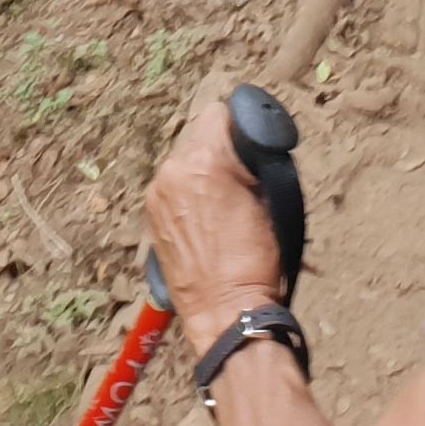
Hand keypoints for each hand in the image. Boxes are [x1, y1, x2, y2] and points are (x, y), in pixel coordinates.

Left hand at [147, 82, 292, 345]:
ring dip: (202, 168)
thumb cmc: (258, 263)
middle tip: (242, 178)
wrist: (226, 312)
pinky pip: (173, 183)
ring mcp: (157, 192)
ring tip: (224, 200)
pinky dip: (188, 189)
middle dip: (220, 148)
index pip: (221, 114)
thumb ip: (255, 162)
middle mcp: (173, 170)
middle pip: (199, 133)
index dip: (240, 129)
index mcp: (206, 162)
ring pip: (184, 158)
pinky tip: (205, 215)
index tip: (251, 149)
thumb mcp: (273, 202)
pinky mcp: (151, 212)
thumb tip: (248, 145)